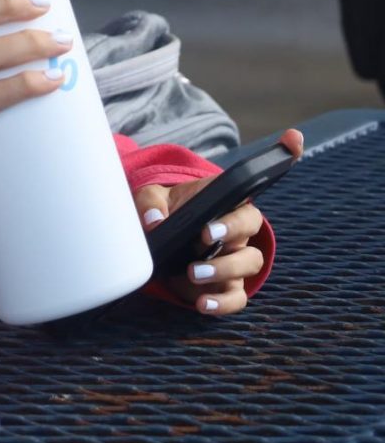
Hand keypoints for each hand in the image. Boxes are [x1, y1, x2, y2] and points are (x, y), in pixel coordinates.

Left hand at [134, 129, 303, 314]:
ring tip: (194, 273)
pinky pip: (235, 297)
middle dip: (229, 231)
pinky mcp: (226, 286)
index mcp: (224, 197)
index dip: (283, 156)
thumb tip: (153, 222)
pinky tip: (201, 304)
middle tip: (202, 237)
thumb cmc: (162, 212)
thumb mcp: (151, 200)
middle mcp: (237, 227)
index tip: (293, 138)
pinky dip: (220, 303)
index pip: (254, 180)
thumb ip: (150, 204)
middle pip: (249, 226)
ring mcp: (235, 257)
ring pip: (247, 264)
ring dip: (223, 270)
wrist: (158, 245)